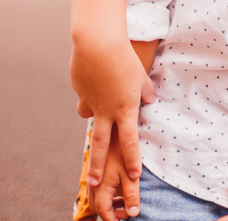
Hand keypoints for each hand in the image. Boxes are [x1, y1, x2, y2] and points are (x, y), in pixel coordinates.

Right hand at [70, 37, 155, 188]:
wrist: (97, 42)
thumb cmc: (125, 58)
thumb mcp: (141, 76)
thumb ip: (146, 92)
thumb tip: (149, 101)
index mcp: (124, 109)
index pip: (129, 142)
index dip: (133, 159)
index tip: (134, 176)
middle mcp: (104, 110)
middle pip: (100, 145)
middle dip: (97, 167)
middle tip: (95, 183)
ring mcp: (88, 100)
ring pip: (88, 116)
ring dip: (92, 116)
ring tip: (97, 107)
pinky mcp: (78, 89)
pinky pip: (84, 93)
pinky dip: (89, 88)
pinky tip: (94, 74)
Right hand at [90, 122, 141, 220]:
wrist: (112, 113)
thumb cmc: (122, 145)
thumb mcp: (131, 171)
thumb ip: (131, 194)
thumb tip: (133, 213)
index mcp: (101, 183)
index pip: (102, 210)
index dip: (113, 218)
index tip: (127, 217)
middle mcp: (94, 176)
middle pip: (96, 203)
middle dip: (109, 211)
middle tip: (124, 211)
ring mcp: (95, 165)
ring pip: (95, 191)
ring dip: (108, 198)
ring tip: (124, 198)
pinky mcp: (100, 155)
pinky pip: (98, 177)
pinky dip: (107, 185)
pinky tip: (122, 179)